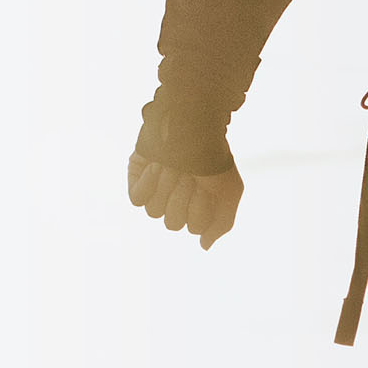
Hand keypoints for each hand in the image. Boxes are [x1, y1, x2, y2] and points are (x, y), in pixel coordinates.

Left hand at [127, 152, 242, 249]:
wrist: (193, 122)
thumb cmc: (215, 157)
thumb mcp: (230, 193)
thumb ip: (221, 224)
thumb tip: (203, 245)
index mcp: (197, 207)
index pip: (194, 227)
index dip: (199, 208)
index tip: (206, 186)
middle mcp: (175, 200)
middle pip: (172, 223)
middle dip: (182, 197)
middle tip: (189, 174)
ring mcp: (156, 190)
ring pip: (154, 212)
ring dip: (166, 188)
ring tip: (173, 166)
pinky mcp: (138, 178)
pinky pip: (137, 199)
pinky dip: (148, 184)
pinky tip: (156, 168)